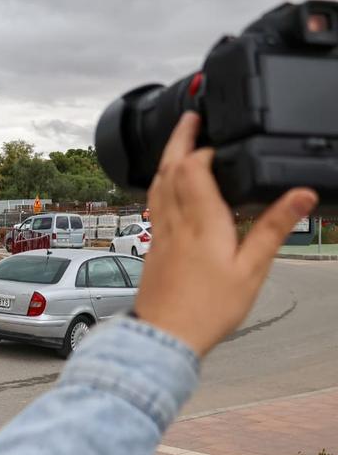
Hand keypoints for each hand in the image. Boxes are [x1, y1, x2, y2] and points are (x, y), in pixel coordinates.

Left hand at [133, 112, 317, 356]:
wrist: (165, 336)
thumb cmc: (207, 309)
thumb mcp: (252, 270)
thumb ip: (274, 228)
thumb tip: (302, 195)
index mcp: (201, 222)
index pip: (193, 168)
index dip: (204, 148)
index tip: (221, 135)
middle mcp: (174, 221)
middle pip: (170, 168)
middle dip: (179, 139)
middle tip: (191, 118)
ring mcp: (160, 233)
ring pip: (157, 184)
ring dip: (167, 158)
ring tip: (179, 143)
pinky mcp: (153, 246)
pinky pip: (154, 203)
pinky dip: (161, 184)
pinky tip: (169, 188)